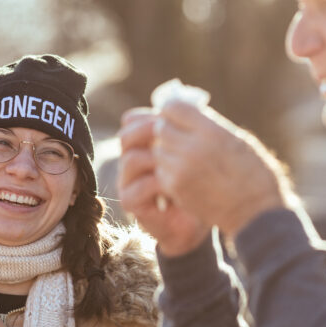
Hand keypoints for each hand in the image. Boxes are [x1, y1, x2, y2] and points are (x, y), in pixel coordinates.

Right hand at [117, 108, 209, 256]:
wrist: (195, 224)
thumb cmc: (199, 186)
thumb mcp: (194, 155)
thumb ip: (187, 131)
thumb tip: (188, 102)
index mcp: (143, 144)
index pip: (133, 120)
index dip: (151, 116)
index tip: (174, 117)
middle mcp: (131, 161)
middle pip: (126, 136)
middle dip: (150, 131)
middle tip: (172, 134)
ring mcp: (127, 182)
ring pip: (131, 159)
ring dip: (156, 158)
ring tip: (178, 162)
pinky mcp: (131, 202)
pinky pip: (137, 187)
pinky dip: (159, 183)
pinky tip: (177, 185)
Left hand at [150, 101, 288, 238]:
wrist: (255, 213)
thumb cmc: (254, 175)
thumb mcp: (238, 141)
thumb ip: (211, 126)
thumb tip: (191, 114)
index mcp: (210, 132)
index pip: (172, 108)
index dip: (174, 111)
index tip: (180, 117)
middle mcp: (192, 149)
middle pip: (160, 128)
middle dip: (168, 131)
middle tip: (180, 137)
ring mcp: (181, 170)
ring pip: (157, 150)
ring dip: (167, 151)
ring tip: (185, 158)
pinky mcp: (175, 188)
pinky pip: (160, 171)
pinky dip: (168, 171)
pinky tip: (185, 175)